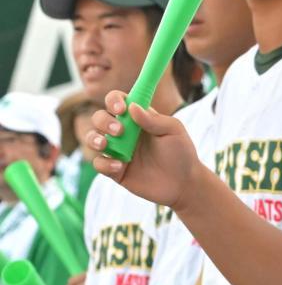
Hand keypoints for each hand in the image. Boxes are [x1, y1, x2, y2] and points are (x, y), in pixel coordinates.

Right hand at [87, 91, 200, 208]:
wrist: (184, 184)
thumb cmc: (182, 153)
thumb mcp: (173, 131)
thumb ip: (154, 119)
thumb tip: (132, 106)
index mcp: (138, 118)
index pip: (117, 101)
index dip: (114, 100)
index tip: (121, 109)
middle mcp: (124, 132)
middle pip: (99, 117)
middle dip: (104, 121)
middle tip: (120, 131)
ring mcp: (117, 151)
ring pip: (93, 138)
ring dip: (94, 139)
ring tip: (106, 145)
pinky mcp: (115, 170)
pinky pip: (98, 163)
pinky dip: (104, 163)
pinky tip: (120, 166)